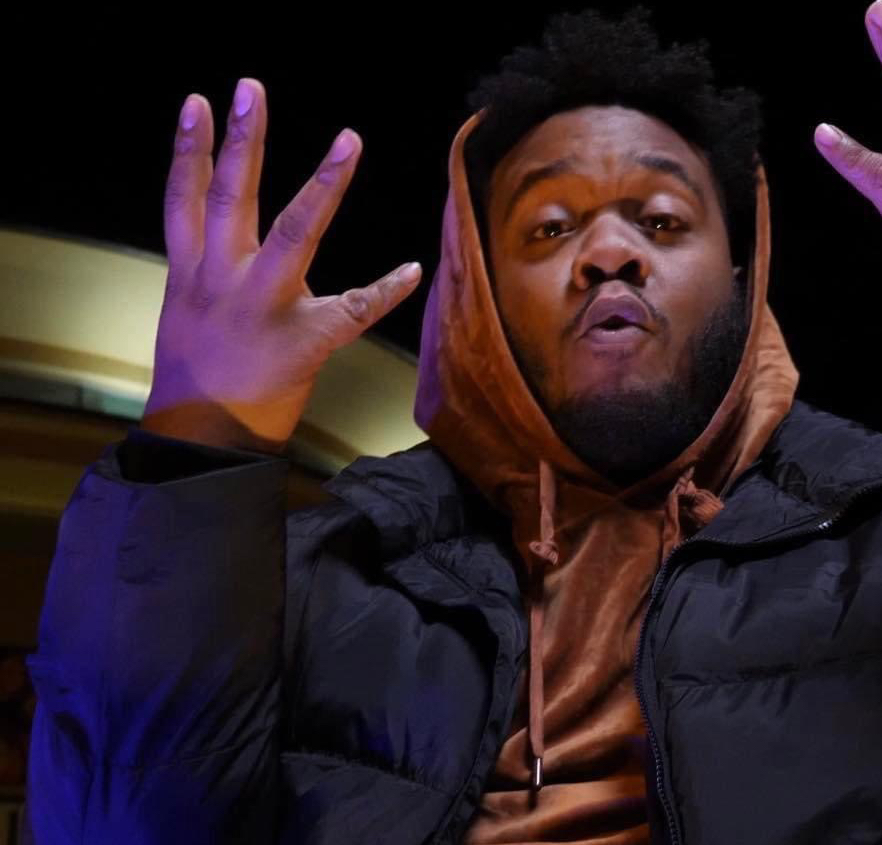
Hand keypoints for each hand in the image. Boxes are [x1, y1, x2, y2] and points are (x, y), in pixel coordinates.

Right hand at [144, 78, 422, 452]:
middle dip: (243, 141)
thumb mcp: (183, 312)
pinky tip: (413, 269)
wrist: (205, 435)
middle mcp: (223, 279)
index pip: (183, 197)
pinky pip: (355, 309)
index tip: (197, 102)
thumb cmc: (196, 374)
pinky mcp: (307, 340)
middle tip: (251, 87)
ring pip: (295, 232)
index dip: (188, 148)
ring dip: (324, 184)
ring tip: (347, 139)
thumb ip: (206, 270)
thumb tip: (228, 243)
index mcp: (190, 272)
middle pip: (231, 197)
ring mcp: (265, 306)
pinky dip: (386, 289)